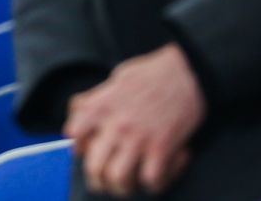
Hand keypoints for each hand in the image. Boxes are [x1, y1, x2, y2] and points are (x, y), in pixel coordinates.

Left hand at [65, 44, 206, 197]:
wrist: (186, 73)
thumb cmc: (150, 74)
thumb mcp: (114, 79)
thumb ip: (96, 99)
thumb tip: (80, 112)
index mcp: (100, 106)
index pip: (74, 135)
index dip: (77, 147)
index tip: (84, 151)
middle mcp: (116, 125)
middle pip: (94, 167)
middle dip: (96, 179)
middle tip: (102, 181)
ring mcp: (139, 138)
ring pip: (118, 179)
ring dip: (121, 187)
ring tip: (125, 184)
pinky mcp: (162, 148)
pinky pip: (150, 180)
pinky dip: (151, 185)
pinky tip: (152, 177)